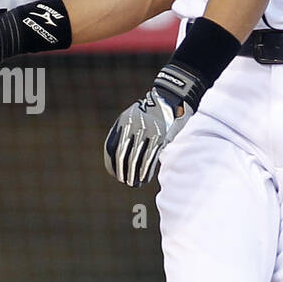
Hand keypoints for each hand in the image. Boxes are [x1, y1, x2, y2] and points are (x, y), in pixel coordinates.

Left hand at [103, 63, 200, 184]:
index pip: (112, 146)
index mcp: (123, 121)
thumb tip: (118, 156)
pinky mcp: (160, 136)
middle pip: (123, 154)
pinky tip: (144, 178)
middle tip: (123, 181)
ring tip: (133, 183)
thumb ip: (125, 132)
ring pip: (136, 158)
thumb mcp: (133, 117)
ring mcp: (146, 131)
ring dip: (134, 174)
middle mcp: (133, 125)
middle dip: (122, 171)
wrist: (171, 98)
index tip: (113, 173)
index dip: (111, 163)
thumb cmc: (151, 111)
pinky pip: (150, 157)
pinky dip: (146, 170)